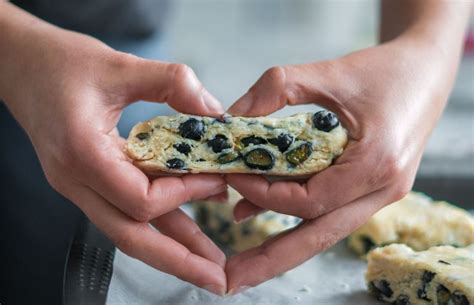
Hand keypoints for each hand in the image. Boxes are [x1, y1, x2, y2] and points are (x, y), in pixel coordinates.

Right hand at [2, 26, 227, 293]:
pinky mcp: (88, 183)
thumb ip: (173, 83)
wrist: (17, 66)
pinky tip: (186, 232)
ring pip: (128, 232)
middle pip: (132, 237)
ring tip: (209, 265)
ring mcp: (79, 187)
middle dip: (179, 260)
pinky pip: (125, 213)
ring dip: (171, 251)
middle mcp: (76, 181)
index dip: (185, 193)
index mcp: (82, 153)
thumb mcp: (121, 64)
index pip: (140, 198)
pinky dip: (158, 225)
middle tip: (219, 279)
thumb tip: (216, 114)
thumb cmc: (61, 62)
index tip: (217, 179)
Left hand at [224, 37, 457, 291]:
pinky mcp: (371, 191)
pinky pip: (329, 214)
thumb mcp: (328, 73)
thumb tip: (231, 118)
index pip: (309, 200)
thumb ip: (276, 89)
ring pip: (323, 232)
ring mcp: (379, 196)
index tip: (231, 178)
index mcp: (377, 162)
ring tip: (241, 265)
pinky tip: (261, 213)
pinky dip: (296, 220)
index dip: (264, 193)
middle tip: (228, 280)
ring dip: (281, 249)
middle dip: (270, 261)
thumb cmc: (384, 71)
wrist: (426, 73)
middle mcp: (382, 190)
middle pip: (317, 237)